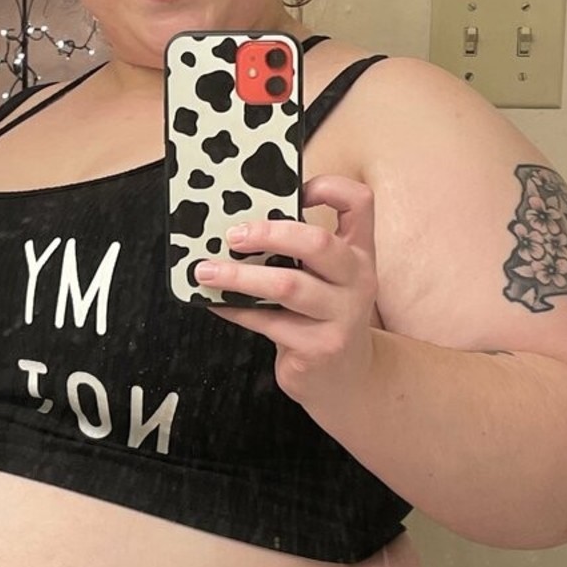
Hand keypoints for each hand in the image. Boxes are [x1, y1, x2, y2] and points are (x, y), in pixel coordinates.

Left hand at [197, 174, 378, 404]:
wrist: (347, 380)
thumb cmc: (323, 317)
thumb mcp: (327, 280)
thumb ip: (300, 253)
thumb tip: (238, 226)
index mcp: (359, 253)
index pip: (360, 203)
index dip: (329, 187)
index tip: (295, 188)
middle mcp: (357, 280)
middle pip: (317, 243)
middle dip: (269, 234)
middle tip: (232, 235)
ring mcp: (341, 315)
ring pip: (287, 286)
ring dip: (239, 276)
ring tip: (206, 271)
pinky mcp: (319, 347)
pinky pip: (268, 321)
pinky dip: (236, 309)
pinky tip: (215, 303)